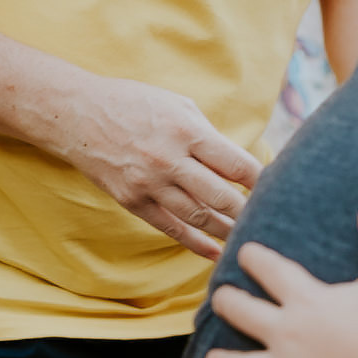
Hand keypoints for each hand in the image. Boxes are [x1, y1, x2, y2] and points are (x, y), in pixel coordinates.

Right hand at [54, 76, 261, 259]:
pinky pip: (171, 228)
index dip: (263, 182)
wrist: (76, 114)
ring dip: (227, 231)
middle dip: (250, 212)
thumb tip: (239, 163)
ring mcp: (150, 183)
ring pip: (199, 217)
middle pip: (222, 196)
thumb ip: (208, 135)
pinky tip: (216, 252)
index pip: (237, 164)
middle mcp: (170, 159)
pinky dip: (196, 243)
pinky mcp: (133, 201)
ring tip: (248, 239)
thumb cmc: (135, 104)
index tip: (281, 191)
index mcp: (188, 131)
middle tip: (271, 223)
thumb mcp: (178, 106)